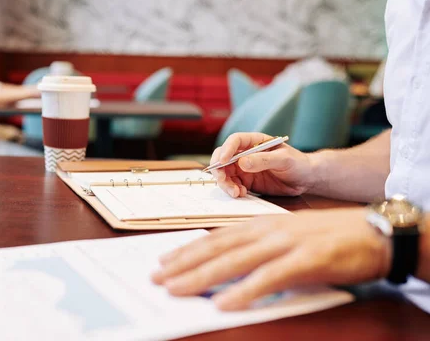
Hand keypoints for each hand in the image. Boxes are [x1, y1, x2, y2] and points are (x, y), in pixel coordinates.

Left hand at [151, 208, 390, 309]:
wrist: (371, 232)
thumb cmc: (327, 237)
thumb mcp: (285, 238)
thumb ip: (258, 250)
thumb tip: (229, 270)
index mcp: (261, 224)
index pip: (216, 237)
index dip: (188, 249)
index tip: (164, 261)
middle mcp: (267, 230)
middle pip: (218, 248)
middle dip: (184, 264)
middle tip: (157, 278)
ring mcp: (285, 243)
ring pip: (235, 261)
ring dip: (202, 276)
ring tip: (177, 289)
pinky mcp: (306, 260)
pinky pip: (269, 278)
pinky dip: (245, 292)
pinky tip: (225, 304)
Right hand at [210, 132, 314, 197]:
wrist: (306, 179)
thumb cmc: (298, 163)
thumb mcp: (284, 159)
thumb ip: (264, 160)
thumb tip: (242, 163)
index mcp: (255, 142)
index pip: (235, 141)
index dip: (226, 149)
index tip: (223, 161)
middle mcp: (246, 153)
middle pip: (224, 157)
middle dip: (219, 168)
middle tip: (222, 179)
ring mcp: (245, 168)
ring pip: (225, 173)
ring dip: (225, 183)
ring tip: (236, 192)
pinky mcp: (247, 182)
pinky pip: (233, 185)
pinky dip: (232, 190)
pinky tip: (241, 194)